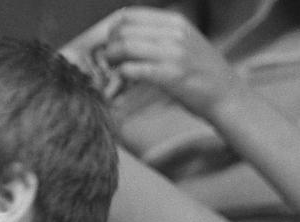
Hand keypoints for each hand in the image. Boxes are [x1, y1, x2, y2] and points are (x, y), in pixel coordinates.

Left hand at [73, 6, 241, 116]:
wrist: (227, 94)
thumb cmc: (200, 71)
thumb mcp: (182, 40)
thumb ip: (156, 35)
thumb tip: (120, 36)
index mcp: (175, 21)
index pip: (129, 14)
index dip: (112, 30)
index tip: (111, 45)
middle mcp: (175, 32)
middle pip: (122, 30)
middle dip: (109, 47)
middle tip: (110, 62)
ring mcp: (174, 53)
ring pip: (124, 47)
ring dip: (112, 61)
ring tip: (115, 71)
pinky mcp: (172, 75)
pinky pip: (134, 69)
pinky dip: (122, 75)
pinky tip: (125, 81)